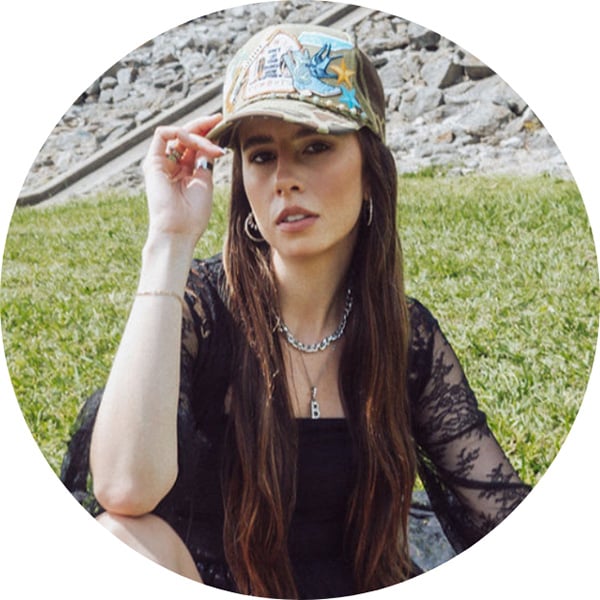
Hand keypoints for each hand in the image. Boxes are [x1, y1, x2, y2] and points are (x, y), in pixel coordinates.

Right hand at [142, 114, 225, 244]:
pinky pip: (163, 135)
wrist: (178, 231)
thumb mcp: (205, 181)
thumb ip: (206, 160)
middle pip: (186, 136)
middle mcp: (171, 165)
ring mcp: (161, 162)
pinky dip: (180, 133)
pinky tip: (195, 142)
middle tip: (218, 119)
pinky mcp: (152, 162)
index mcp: (184, 171)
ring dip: (197, 134)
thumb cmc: (193, 214)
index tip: (223, 124)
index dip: (208, 133)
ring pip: (178, 134)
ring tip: (212, 146)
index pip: (195, 145)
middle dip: (203, 125)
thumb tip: (213, 141)